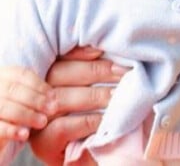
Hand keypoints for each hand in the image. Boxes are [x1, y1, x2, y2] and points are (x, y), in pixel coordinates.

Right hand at [0, 66, 56, 142]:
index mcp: (1, 75)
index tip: (53, 96)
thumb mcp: (24, 96)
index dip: (39, 85)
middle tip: (52, 109)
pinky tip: (25, 135)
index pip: (21, 74)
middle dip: (36, 100)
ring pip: (4, 108)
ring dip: (27, 115)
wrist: (0, 130)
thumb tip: (54, 98)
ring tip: (42, 122)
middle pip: (13, 90)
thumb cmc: (15, 109)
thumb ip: (35, 92)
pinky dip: (11, 130)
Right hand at [28, 46, 126, 165]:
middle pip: (57, 74)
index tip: (102, 50)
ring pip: (59, 99)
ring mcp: (35, 120)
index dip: (79, 52)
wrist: (97, 153)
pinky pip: (62, 127)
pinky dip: (87, 121)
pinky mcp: (42, 143)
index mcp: (47, 75)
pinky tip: (104, 119)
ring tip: (118, 94)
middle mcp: (35, 96)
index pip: (58, 57)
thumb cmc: (99, 114)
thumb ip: (94, 68)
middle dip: (94, 70)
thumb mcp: (97, 87)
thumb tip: (103, 48)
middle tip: (122, 72)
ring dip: (94, 95)